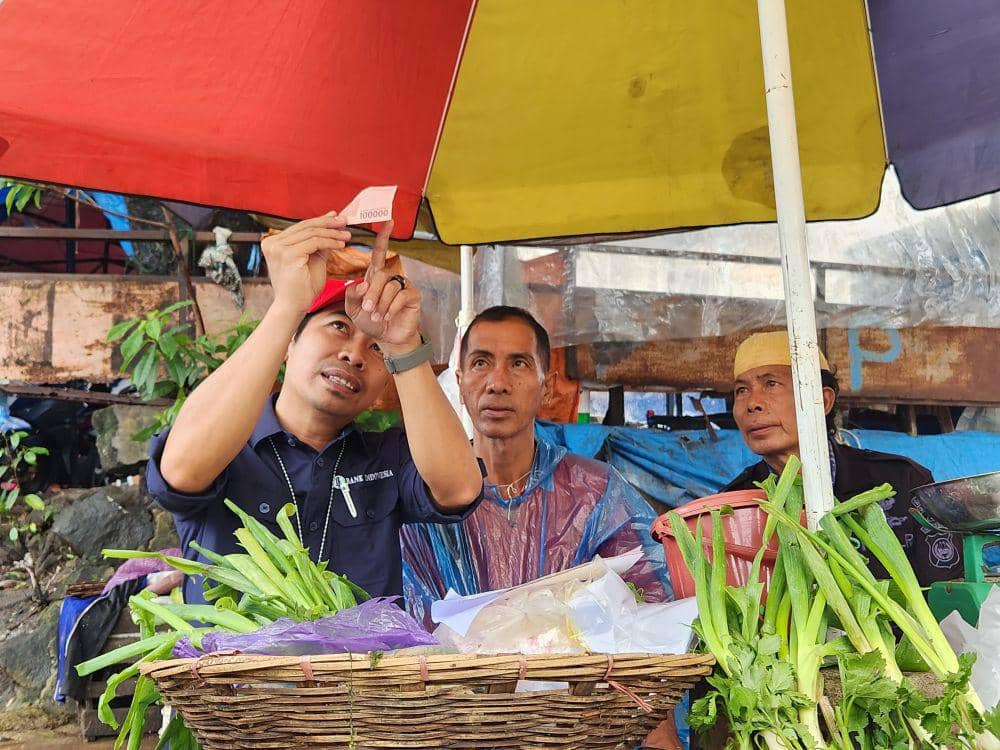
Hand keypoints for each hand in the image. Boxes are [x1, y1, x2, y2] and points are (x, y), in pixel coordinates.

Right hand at [262, 213, 350, 313]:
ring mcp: (278, 248)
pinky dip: (330, 242)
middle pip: (305, 226)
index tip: (337, 218)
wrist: (294, 307)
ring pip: (311, 233)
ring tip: (347, 235)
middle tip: (345, 221)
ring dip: (332, 233)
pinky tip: (341, 244)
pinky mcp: (287, 254)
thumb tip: (332, 222)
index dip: (321, 221)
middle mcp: (272, 243)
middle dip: (328, 223)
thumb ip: (319, 242)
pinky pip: (314, 242)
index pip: (301, 227)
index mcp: (274, 243)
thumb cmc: (303, 287)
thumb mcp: (312, 258)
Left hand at [345, 220, 421, 355]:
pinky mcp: (412, 296)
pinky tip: (388, 316)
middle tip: (368, 308)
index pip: (380, 252)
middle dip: (372, 293)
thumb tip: (362, 285)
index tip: (388, 222)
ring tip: (378, 316)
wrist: (387, 338)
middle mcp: (391, 278)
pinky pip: (400, 296)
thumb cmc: (371, 322)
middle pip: (380, 274)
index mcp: (376, 276)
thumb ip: (351, 295)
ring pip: (389, 287)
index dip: (383, 237)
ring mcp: (403, 285)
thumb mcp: (353, 308)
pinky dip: (391, 308)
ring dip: (380, 304)